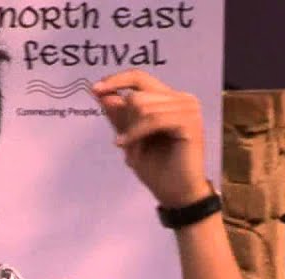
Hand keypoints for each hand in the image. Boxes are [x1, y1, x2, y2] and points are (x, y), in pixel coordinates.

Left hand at [92, 69, 209, 207]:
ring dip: (131, 131)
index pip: (139, 78)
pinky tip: (128, 147)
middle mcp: (182, 99)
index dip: (116, 80)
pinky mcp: (189, 122)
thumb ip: (119, 115)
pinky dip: (136, 133)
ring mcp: (188, 109)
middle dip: (124, 120)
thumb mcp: (131, 139)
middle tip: (124, 142)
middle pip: (137, 95)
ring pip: (143, 106)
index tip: (95, 89)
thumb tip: (102, 92)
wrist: (176, 194)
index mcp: (169, 99)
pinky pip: (153, 119)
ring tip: (132, 149)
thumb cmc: (157, 169)